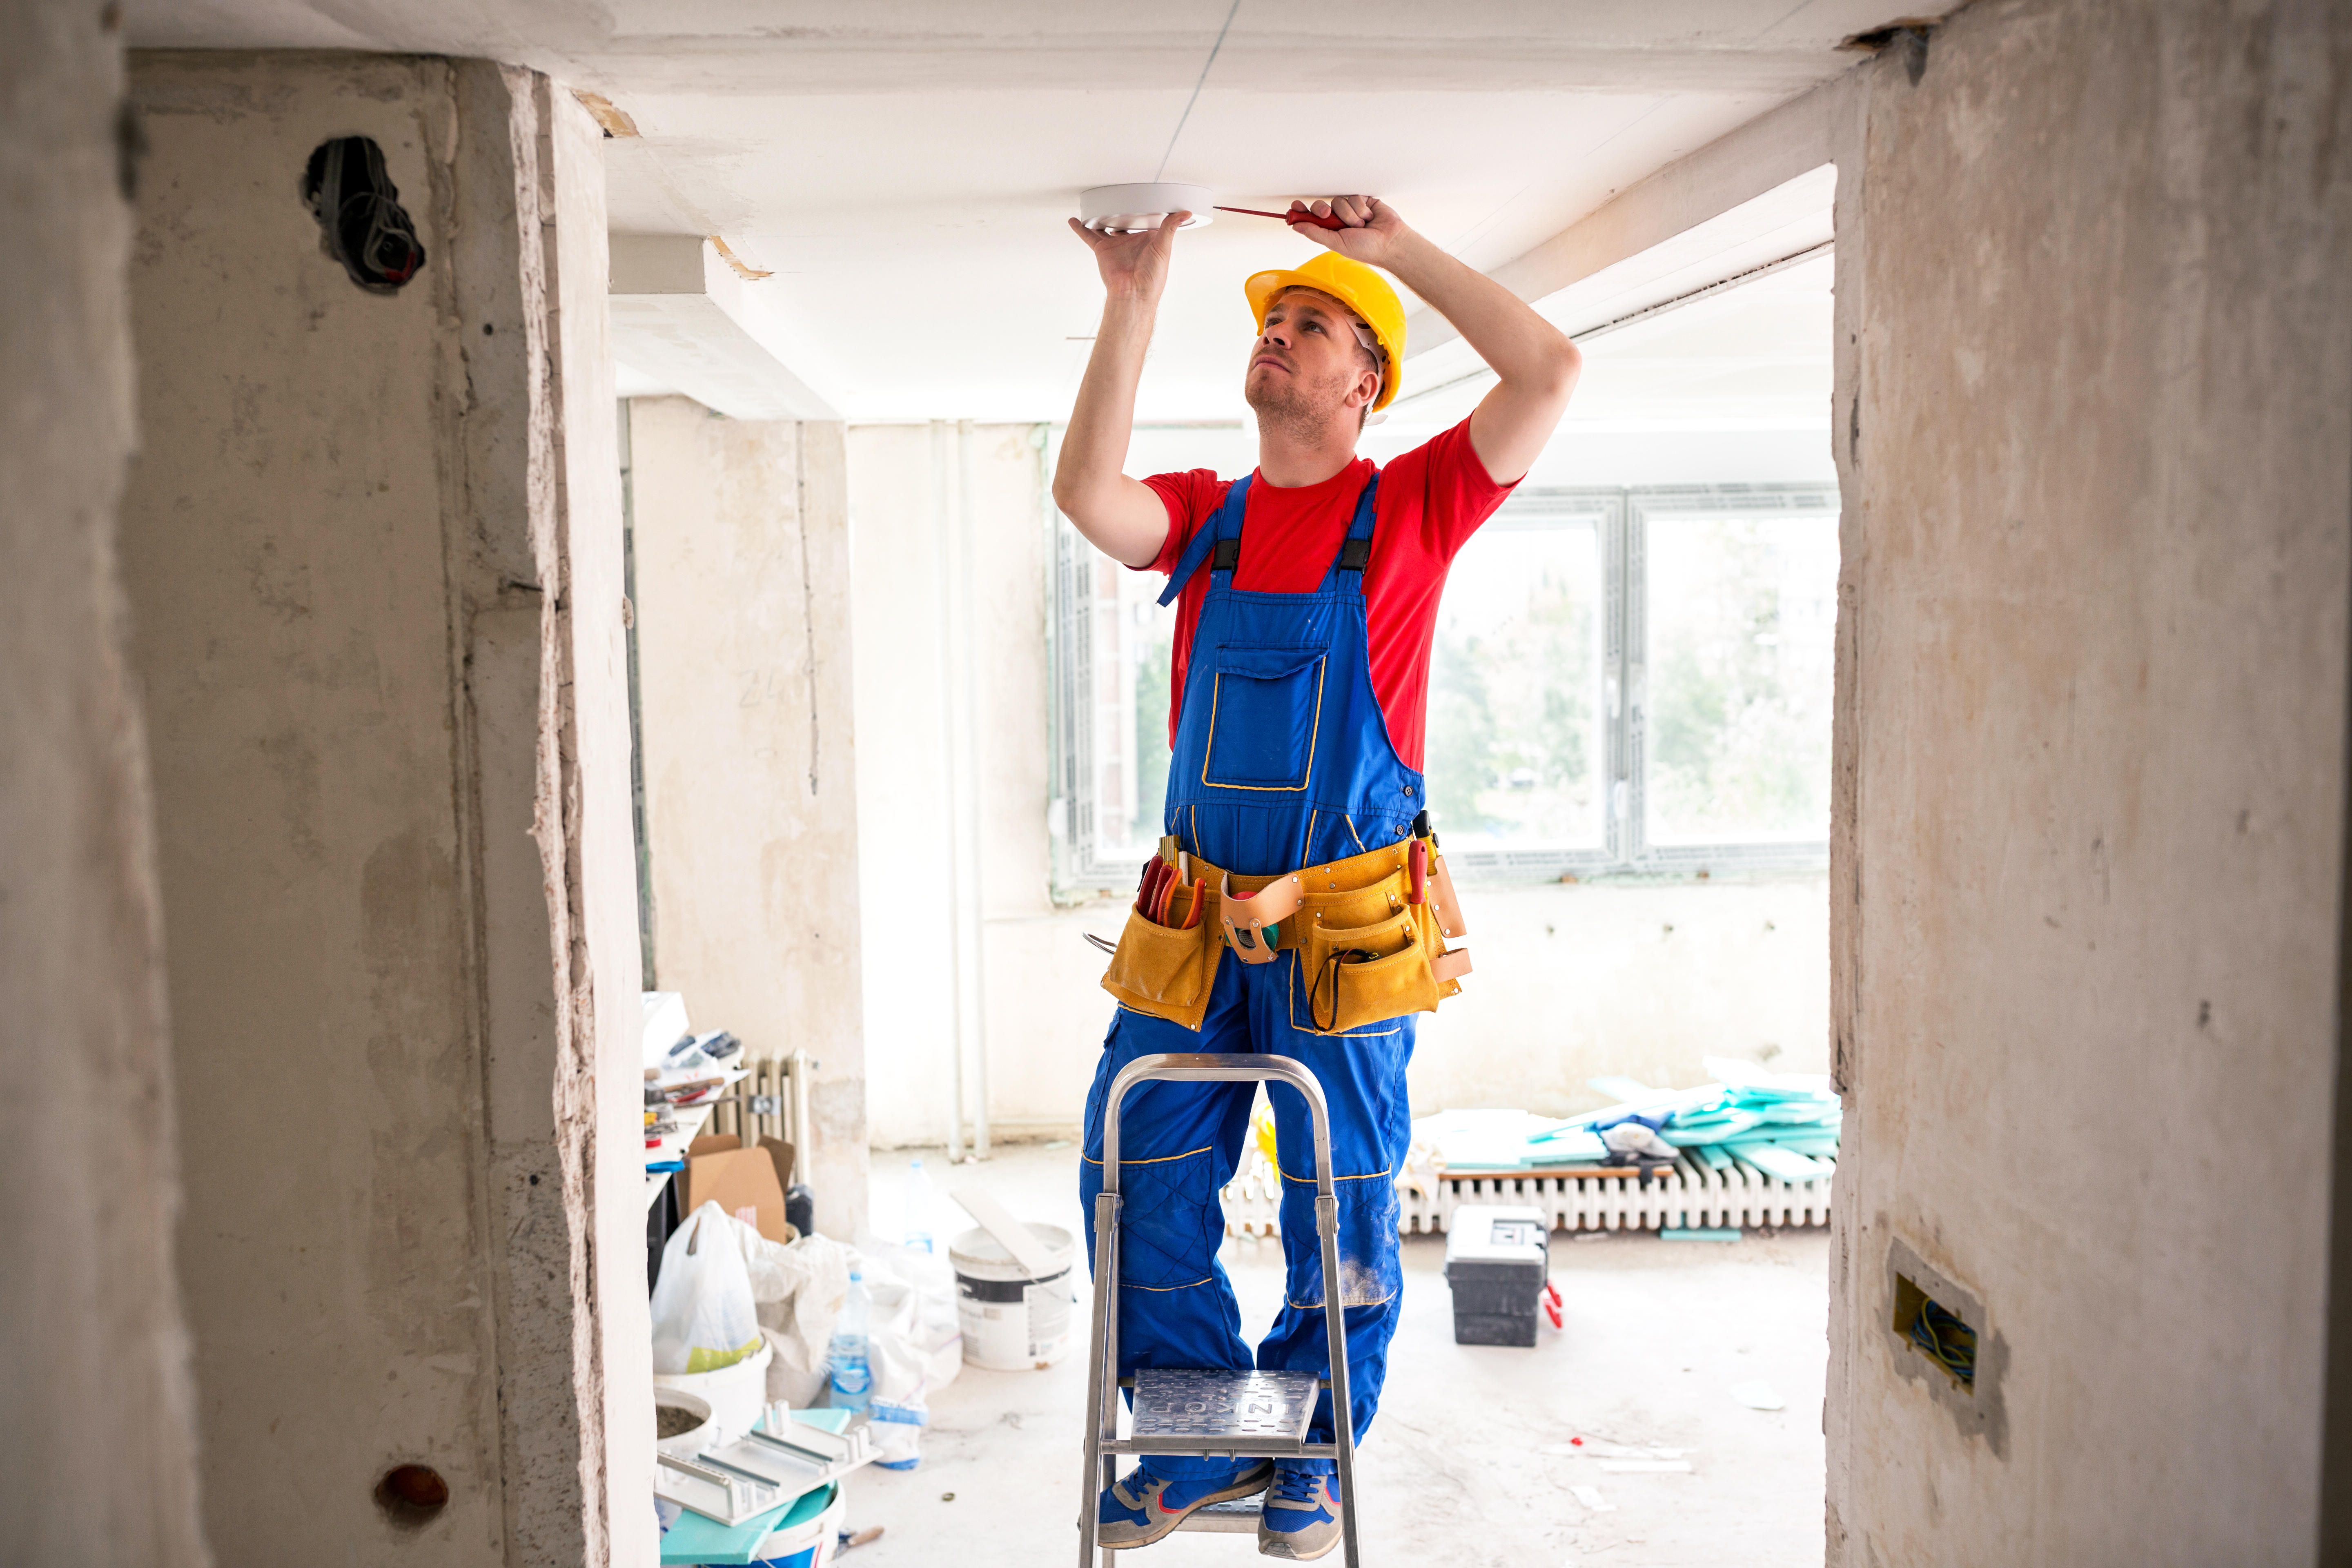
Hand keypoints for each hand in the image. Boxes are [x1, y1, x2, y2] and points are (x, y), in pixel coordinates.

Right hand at [1067, 210, 1190, 302]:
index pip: (1147, 221)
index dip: (1147, 211)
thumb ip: (1170, 227)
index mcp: (1148, 240)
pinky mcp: (1103, 249)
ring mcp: (1116, 244)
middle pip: (1125, 222)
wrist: (1133, 293)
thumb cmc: (1151, 278)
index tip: (1149, 198)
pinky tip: (1075, 220)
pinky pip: (1089, 235)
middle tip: (1120, 199)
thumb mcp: (1164, 247)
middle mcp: (1132, 241)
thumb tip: (1184, 213)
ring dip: (1101, 217)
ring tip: (1096, 206)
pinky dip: (1081, 228)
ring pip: (1105, 226)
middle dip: (1122, 212)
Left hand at [1288, 195, 1409, 265]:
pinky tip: (1368, 217)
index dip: (1302, 212)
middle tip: (1328, 215)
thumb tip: (1297, 226)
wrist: (1390, 242)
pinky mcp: (1362, 201)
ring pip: (1338, 201)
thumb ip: (1316, 233)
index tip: (1295, 207)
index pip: (1311, 218)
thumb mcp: (1337, 243)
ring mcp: (1350, 209)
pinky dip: (1360, 208)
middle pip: (1321, 206)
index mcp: (1330, 231)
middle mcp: (1338, 219)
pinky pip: (1353, 196)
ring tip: (1360, 225)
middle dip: (1323, 210)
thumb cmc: (1366, 248)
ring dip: (1348, 214)